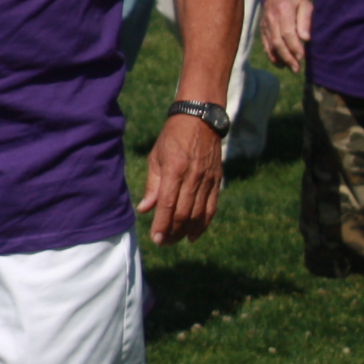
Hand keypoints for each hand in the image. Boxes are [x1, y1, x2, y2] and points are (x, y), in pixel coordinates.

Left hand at [137, 110, 225, 244]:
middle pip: (184, 212)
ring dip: (188, 230)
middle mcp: (193, 177)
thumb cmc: (172, 138)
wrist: (200, 120)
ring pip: (199, 212)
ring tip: (176, 241)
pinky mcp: (217, 180)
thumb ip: (152, 185)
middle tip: (163, 243)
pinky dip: (204, 222)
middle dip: (173, 231)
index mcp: (174, 170)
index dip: (162, 224)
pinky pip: (212, 206)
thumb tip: (145, 209)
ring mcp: (208, 179)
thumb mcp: (156, 157)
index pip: (168, 204)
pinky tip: (195, 233)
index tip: (156, 238)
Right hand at [260, 0, 312, 71]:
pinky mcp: (263, 28)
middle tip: (297, 68)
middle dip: (287, 56)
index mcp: (284, 12)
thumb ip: (306, 21)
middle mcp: (272, 19)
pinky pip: (265, 44)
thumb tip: (306, 39)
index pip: (288, 32)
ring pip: (271, 44)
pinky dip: (271, 54)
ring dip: (280, 58)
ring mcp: (265, 25)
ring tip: (289, 68)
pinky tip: (279, 63)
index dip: (295, 46)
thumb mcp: (305, 5)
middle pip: (278, 41)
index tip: (303, 56)